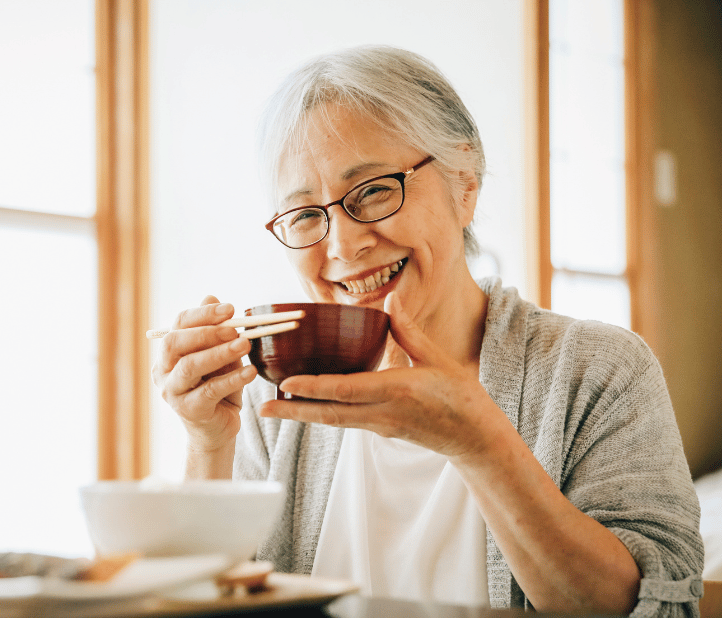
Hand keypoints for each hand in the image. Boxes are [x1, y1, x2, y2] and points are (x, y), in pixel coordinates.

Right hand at [151, 295, 257, 454]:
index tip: (231, 308)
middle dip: (206, 332)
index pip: (178, 325)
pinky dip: (232, 379)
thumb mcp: (219, 355)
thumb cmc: (218, 388)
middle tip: (235, 328)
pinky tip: (250, 371)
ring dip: (219, 353)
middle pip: (175, 343)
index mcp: (168, 353)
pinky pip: (210, 391)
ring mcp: (172, 392)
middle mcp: (163, 371)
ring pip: (190, 367)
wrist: (218, 429)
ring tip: (245, 344)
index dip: (203, 313)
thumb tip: (212, 296)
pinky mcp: (189, 410)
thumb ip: (216, 331)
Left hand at [259, 292, 502, 461]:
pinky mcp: (380, 431)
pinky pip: (344, 421)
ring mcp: (379, 426)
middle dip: (293, 412)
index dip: (314, 388)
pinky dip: (322, 414)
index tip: (286, 384)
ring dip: (301, 415)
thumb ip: (408, 330)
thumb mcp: (437, 358)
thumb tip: (389, 299)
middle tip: (261, 408)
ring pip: (333, 421)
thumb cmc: (461, 396)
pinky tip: (304, 407)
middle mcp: (383, 413)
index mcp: (397, 391)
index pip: (347, 390)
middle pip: (329, 413)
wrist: (475, 438)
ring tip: (272, 409)